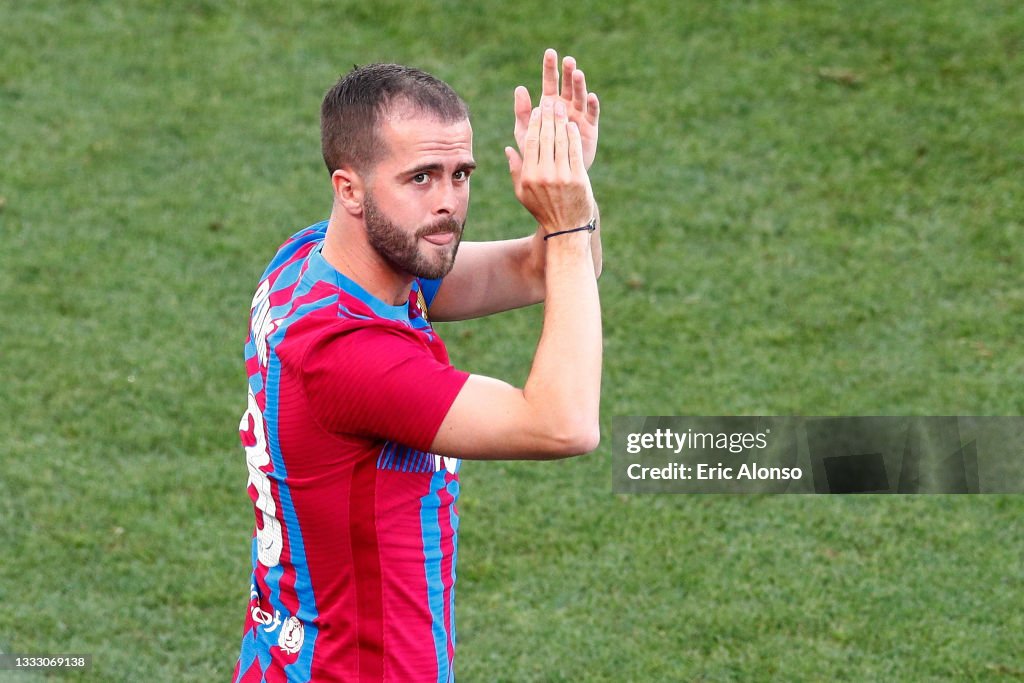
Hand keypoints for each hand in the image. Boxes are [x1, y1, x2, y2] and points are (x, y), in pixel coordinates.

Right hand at [505, 99, 593, 233]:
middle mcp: (543, 175)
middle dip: (549, 117)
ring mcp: (562, 177)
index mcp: (528, 176)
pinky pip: (574, 151)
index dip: (535, 124)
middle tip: (552, 103)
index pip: (531, 142)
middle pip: (546, 138)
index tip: (538, 111)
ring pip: (561, 141)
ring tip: (562, 109)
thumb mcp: (522, 194)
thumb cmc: (542, 210)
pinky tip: (572, 126)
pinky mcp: (578, 178)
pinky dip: (573, 136)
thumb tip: (508, 149)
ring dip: (561, 122)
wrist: (566, 228)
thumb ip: (515, 170)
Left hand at [514, 48, 599, 169]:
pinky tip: (592, 97)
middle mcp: (566, 106)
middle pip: (567, 85)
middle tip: (568, 60)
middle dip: (567, 72)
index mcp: (550, 104)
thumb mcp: (526, 133)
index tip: (550, 52)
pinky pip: (592, 115)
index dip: (550, 68)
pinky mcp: (590, 128)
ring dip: (580, 85)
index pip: (550, 82)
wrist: (554, 174)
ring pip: (580, 97)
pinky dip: (593, 106)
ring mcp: (579, 116)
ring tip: (578, 74)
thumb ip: (522, 112)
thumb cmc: (537, 153)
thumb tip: (520, 88)